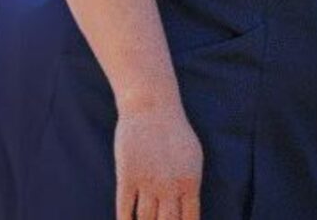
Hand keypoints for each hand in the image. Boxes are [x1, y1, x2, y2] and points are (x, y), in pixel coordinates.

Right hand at [114, 104, 201, 219]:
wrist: (152, 107)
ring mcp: (148, 182)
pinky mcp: (127, 177)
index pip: (189, 219)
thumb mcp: (192, 157)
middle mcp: (170, 186)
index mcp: (190, 182)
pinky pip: (125, 209)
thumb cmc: (174, 131)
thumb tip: (189, 209)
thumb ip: (189, 184)